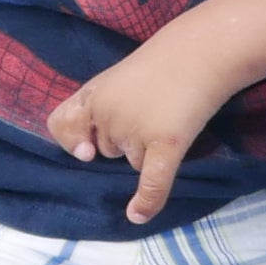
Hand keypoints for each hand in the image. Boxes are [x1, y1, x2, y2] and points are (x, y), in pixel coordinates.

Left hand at [47, 36, 230, 225]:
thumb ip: (98, 110)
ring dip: (150, 151)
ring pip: (134, 162)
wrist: (204, 49)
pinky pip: (152, 180)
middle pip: (110, 150)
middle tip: (153, 109)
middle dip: (129, 140)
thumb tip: (86, 154)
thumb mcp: (118, 79)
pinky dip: (147, 200)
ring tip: (170, 118)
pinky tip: (137, 214)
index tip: (85, 149)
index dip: (71, 140)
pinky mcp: (165, 142)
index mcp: (92, 95)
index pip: (61, 126)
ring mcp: (135, 129)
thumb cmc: (163, 64)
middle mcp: (106, 113)